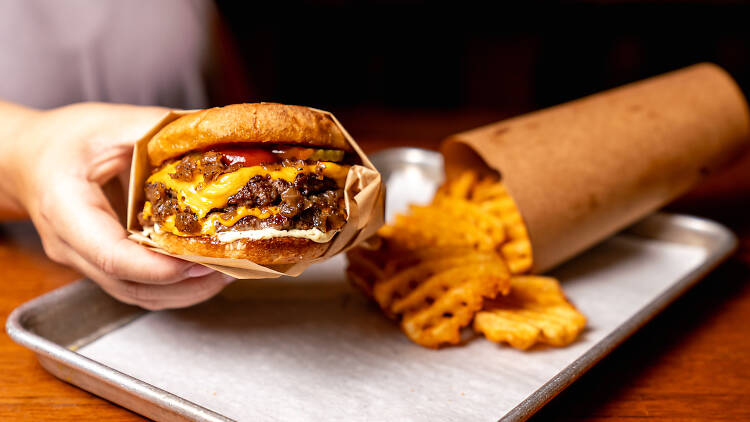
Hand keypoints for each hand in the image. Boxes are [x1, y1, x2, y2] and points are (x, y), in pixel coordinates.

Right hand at [0, 102, 233, 309]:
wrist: (26, 159)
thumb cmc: (62, 140)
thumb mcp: (110, 124)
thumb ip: (159, 129)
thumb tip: (214, 130)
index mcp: (65, 208)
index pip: (112, 255)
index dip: (158, 267)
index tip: (200, 261)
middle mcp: (71, 246)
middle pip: (130, 285)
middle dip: (185, 285)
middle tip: (230, 267)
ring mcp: (83, 261)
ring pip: (136, 295)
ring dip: (185, 291)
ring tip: (228, 272)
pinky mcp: (100, 264)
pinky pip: (137, 286)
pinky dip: (173, 286)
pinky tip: (205, 270)